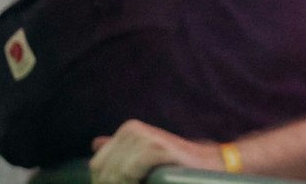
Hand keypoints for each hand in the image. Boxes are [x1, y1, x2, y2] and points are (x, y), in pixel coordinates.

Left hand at [89, 120, 221, 183]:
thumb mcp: (143, 155)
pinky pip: (129, 171)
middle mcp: (133, 129)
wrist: (209, 164)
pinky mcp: (157, 147)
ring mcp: (145, 136)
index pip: (97, 165)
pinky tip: (143, 183)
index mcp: (128, 130)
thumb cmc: (174, 165)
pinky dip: (131, 182)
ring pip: (114, 173)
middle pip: (102, 170)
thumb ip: (120, 150)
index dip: (103, 183)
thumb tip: (95, 144)